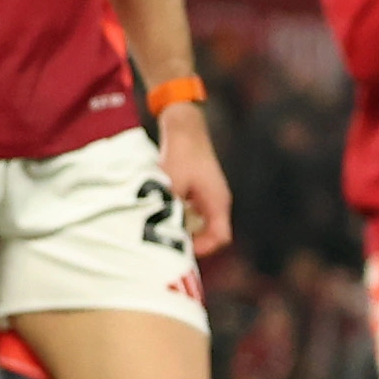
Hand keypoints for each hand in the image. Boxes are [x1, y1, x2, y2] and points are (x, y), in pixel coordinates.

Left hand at [159, 105, 234, 259]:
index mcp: (218, 202)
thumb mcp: (171, 184)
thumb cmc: (181, 154)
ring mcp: (211, 196)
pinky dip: (183, 218)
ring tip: (165, 229)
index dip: (202, 249)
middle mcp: (218, 202)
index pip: (220, 238)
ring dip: (186, 229)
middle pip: (212, 234)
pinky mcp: (201, 191)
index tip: (180, 250)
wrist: (184, 128)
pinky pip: (196, 214)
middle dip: (192, 242)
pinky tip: (165, 213)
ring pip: (203, 224)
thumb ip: (169, 208)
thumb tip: (158, 231)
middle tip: (170, 243)